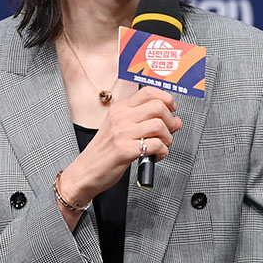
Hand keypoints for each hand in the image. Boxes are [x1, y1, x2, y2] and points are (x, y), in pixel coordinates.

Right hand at [61, 85, 182, 201]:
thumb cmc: (105, 151)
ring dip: (167, 138)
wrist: (86, 171)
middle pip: (158, 106)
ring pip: (159, 125)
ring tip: (161, 146)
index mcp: (120, 109)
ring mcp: (122, 133)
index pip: (149, 92)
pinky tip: (156, 155)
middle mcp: (120, 118)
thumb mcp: (122, 129)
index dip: (167, 99)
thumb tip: (176, 120)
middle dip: (170, 120)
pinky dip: (163, 152)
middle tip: (168, 131)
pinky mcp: (125, 150)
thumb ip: (148, 122)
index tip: (171, 110)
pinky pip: (156, 145)